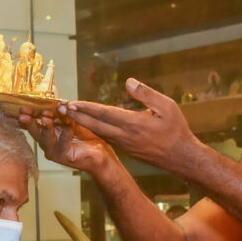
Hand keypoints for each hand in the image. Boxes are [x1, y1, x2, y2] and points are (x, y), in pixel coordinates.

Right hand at [17, 108, 115, 173]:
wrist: (101, 156)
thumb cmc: (87, 139)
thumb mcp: (72, 122)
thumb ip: (63, 114)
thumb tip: (57, 102)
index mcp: (47, 134)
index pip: (34, 124)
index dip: (28, 116)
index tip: (22, 108)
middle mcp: (48, 144)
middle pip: (35, 132)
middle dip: (30, 122)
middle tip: (24, 113)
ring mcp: (55, 152)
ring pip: (46, 138)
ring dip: (46, 126)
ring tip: (46, 117)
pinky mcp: (65, 157)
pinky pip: (63, 143)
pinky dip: (65, 133)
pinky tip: (68, 125)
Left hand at [57, 79, 198, 172]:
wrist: (181, 158)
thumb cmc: (177, 130)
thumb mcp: (167, 107)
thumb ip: (147, 94)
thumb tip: (128, 82)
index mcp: (134, 124)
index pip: (105, 114)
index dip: (87, 108)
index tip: (71, 103)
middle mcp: (125, 136)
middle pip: (96, 125)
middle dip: (77, 117)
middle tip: (60, 109)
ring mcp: (125, 145)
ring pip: (99, 132)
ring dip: (83, 124)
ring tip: (69, 115)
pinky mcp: (127, 149)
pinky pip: (106, 138)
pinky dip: (94, 130)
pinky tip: (87, 125)